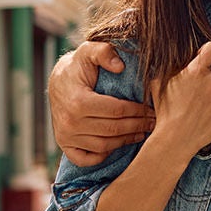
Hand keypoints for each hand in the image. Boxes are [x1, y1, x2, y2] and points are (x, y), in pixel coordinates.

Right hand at [48, 41, 153, 166]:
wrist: (57, 81)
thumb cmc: (78, 67)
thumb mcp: (89, 51)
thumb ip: (104, 52)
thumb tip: (120, 66)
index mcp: (78, 102)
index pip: (117, 111)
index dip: (138, 111)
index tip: (151, 108)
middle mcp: (70, 122)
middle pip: (113, 130)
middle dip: (137, 126)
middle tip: (153, 123)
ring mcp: (66, 136)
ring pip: (104, 146)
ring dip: (125, 141)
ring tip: (141, 132)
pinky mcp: (65, 145)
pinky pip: (86, 159)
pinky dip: (102, 156)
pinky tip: (115, 145)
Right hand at [147, 41, 210, 156]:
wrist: (176, 138)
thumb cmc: (165, 111)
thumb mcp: (159, 83)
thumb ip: (172, 68)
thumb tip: (177, 62)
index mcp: (196, 70)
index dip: (209, 51)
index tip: (207, 56)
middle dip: (207, 77)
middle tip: (195, 91)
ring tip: (201, 103)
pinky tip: (208, 110)